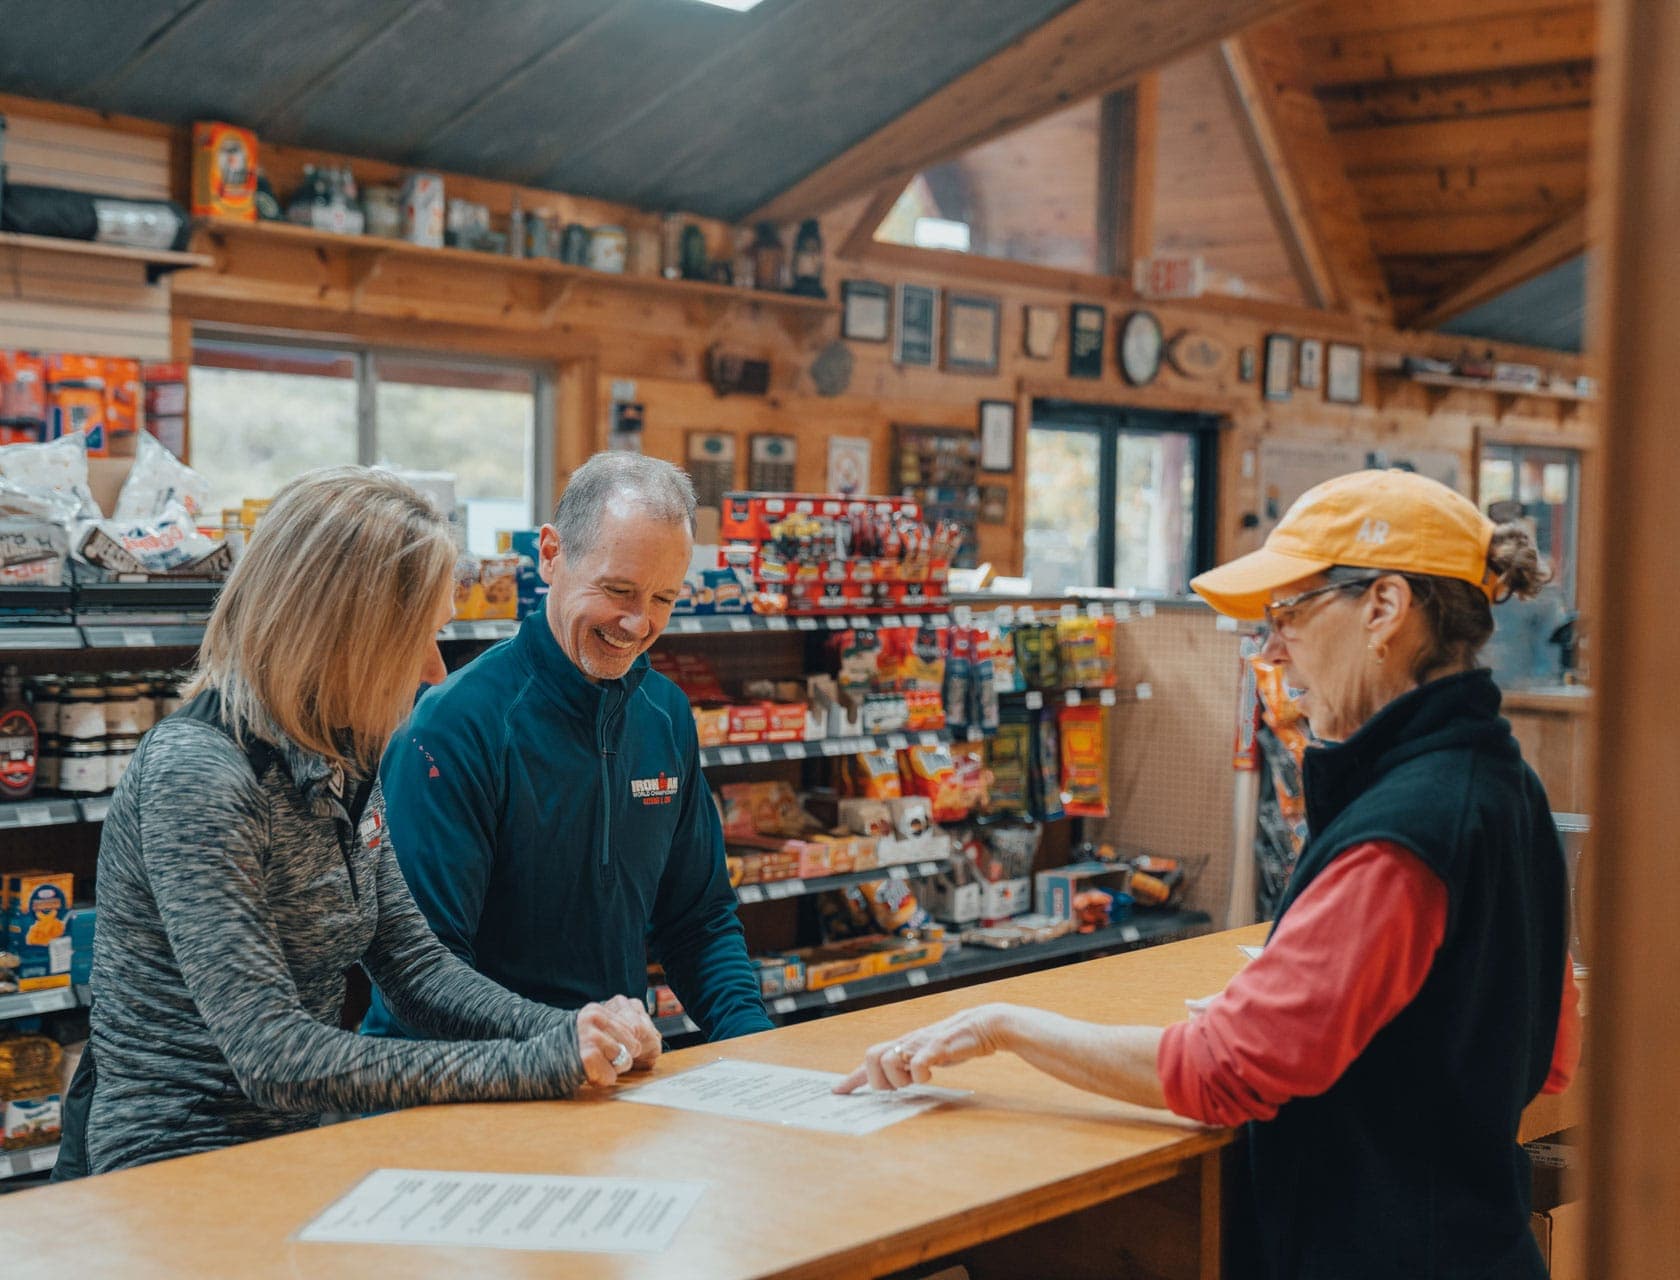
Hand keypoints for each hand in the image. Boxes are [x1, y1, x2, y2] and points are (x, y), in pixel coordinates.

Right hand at [575, 999, 657, 1086]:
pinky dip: (603, 1080)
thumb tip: (641, 1042)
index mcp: (596, 1010)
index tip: (609, 1052)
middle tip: (601, 1062)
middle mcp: (593, 1019)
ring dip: (613, 1071)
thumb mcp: (588, 1030)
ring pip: (624, 1060)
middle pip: (632, 1045)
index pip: (631, 1029)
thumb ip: (611, 1029)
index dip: (626, 1046)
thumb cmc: (568, 1050)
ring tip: (593, 1067)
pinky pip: (611, 1074)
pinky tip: (588, 1074)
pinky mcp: (587, 1056)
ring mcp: (590, 1036)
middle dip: (623, 1059)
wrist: (537, 1063)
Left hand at [833, 1004, 1014, 1093]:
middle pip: (871, 1056)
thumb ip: (912, 1064)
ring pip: (889, 1060)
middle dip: (878, 1080)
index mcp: (903, 1045)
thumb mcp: (928, 1054)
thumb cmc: (955, 1043)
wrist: (983, 1025)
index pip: (870, 1059)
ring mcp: (921, 1043)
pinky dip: (919, 1075)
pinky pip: (918, 1063)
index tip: (837, 1090)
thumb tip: (900, 1080)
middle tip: (897, 1087)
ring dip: (899, 1078)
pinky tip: (930, 1076)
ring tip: (915, 1080)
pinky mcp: (937, 1047)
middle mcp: (907, 1042)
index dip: (853, 1077)